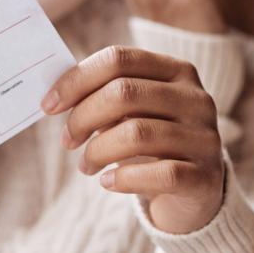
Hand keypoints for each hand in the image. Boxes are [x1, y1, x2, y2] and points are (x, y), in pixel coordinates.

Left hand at [43, 45, 223, 234]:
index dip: (76, 80)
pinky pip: (158, 174)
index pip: (118, 59)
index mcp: (176, 70)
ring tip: (86, 165)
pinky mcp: (206, 177)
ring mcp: (206, 137)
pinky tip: (108, 182)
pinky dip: (123, 178)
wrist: (193, 193)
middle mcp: (196, 98)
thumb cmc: (150, 143)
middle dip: (83, 117)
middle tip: (67, 140)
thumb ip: (101, 96)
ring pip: (136, 134)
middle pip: (124, 92)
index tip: (48, 105)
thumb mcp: (130, 113)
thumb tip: (54, 97)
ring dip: (97, 151)